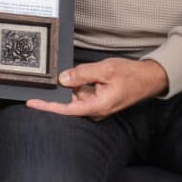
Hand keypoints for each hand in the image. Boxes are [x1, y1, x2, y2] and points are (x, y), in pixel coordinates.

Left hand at [26, 57, 168, 118]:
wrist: (149, 79)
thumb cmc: (131, 75)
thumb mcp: (105, 70)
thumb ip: (82, 74)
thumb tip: (62, 79)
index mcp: (96, 106)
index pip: (65, 109)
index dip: (47, 106)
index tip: (31, 102)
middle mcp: (95, 111)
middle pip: (70, 101)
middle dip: (67, 88)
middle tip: (78, 75)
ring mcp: (96, 107)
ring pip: (76, 95)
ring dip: (78, 84)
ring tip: (96, 74)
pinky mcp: (98, 102)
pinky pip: (84, 93)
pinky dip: (83, 84)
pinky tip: (94, 76)